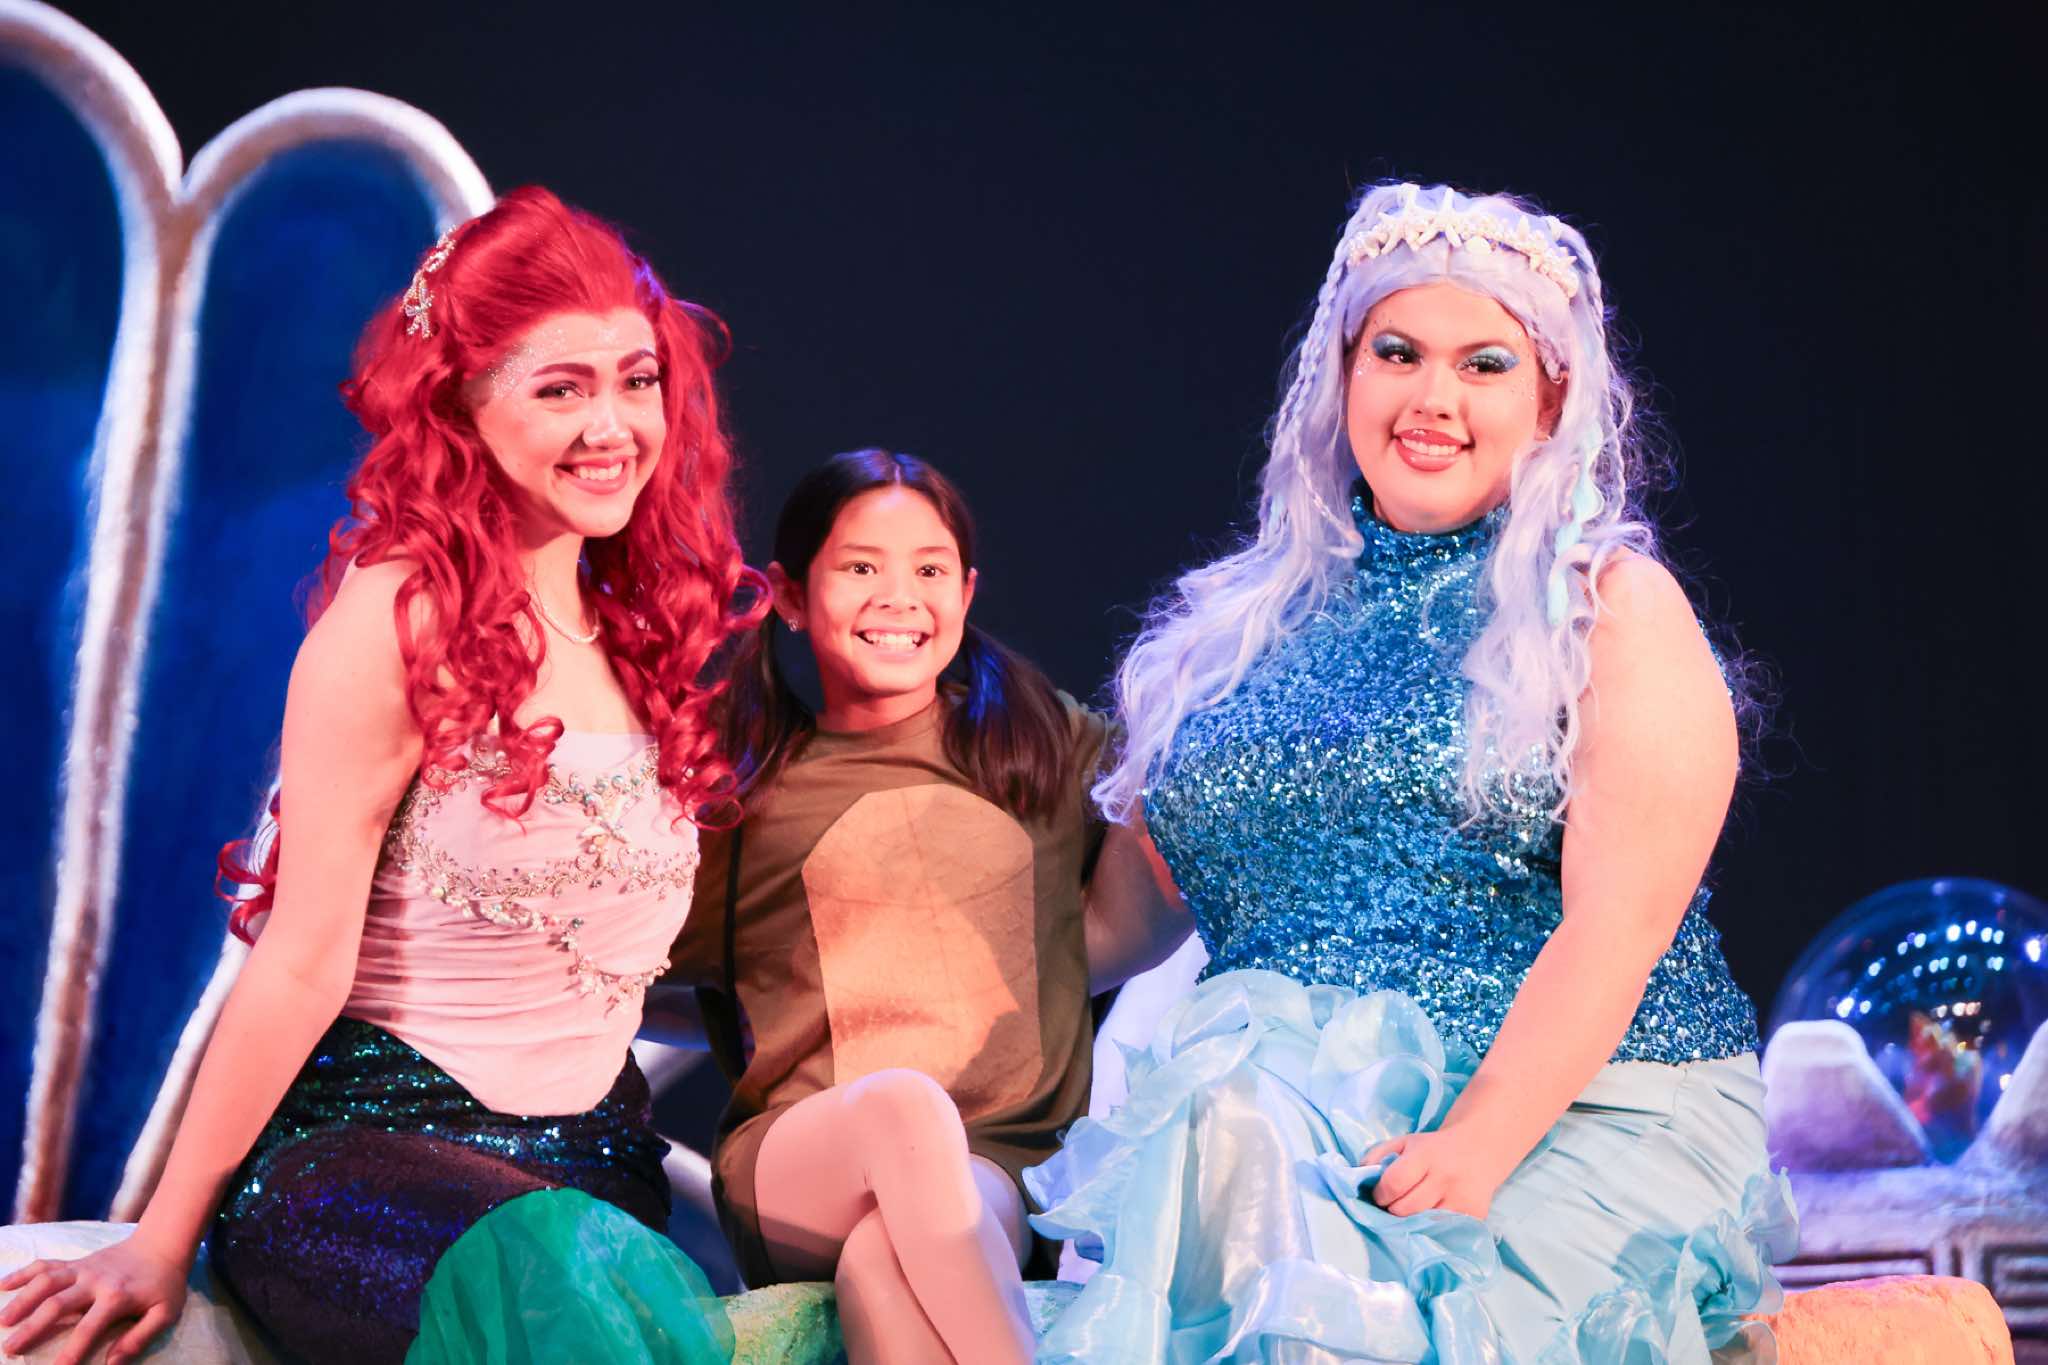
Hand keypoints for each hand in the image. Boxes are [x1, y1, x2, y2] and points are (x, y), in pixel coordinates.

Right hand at [0, 1234, 188, 1364]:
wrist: (162, 1243)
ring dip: (22, 1300)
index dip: (71, 1351)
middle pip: (57, 1303)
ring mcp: (82, 1268)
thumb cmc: (164, 1284)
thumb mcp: (164, 1312)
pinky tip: (3, 1284)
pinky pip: (46, 1264)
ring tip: (3, 1321)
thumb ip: (139, 1338)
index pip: (88, 1328)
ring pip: (46, 1281)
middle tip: (10, 1348)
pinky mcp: (76, 1261)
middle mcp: (95, 1281)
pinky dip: (24, 1273)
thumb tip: (112, 1364)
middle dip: (32, 1327)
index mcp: (117, 1297)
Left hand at [1364, 1124, 1517, 1220]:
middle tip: (1394, 1205)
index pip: (1393, 1184)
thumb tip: (1356, 1177)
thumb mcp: (1403, 1142)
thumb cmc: (1433, 1148)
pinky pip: (1442, 1231)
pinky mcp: (1475, 1215)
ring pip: (1423, 1225)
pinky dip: (1431, 1229)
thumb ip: (1376, 1155)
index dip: (1380, 1194)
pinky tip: (1430, 1217)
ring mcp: (1462, 1199)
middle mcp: (1445, 1177)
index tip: (1380, 1196)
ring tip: (1411, 1211)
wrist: (1479, 1150)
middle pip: (1405, 1209)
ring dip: (1411, 1222)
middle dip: (1392, 1210)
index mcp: (1426, 1156)